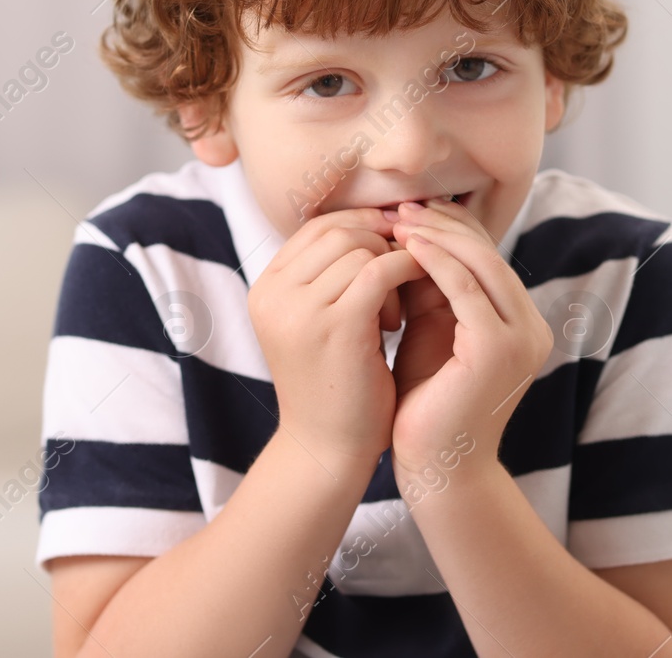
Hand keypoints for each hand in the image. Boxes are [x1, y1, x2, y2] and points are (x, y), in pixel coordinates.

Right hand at [248, 208, 427, 476]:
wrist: (329, 452)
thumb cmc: (336, 385)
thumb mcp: (320, 321)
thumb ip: (331, 275)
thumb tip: (379, 219)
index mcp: (265, 288)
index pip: (317, 226)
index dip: (361, 227)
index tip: (394, 249)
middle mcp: (273, 293)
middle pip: (339, 230)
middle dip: (380, 245)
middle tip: (400, 284)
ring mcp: (299, 308)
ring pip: (361, 248)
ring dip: (392, 270)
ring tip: (395, 314)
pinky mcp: (335, 325)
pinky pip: (381, 271)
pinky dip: (405, 276)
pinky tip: (406, 312)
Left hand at [389, 199, 554, 480]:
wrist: (438, 470)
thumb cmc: (427, 404)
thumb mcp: (431, 332)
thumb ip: (430, 289)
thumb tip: (406, 236)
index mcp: (519, 322)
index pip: (487, 256)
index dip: (449, 227)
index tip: (406, 211)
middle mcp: (530, 326)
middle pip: (488, 252)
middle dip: (442, 223)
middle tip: (399, 205)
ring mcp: (521, 338)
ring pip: (481, 263)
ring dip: (437, 235)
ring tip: (397, 219)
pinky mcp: (499, 349)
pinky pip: (467, 290)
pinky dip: (436, 262)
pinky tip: (406, 247)